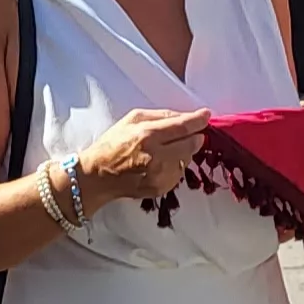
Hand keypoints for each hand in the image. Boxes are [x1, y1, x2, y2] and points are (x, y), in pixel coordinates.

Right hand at [72, 107, 211, 210]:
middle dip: (194, 137)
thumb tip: (185, 116)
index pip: (182, 126)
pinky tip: (160, 163)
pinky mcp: (161, 188)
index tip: (206, 115)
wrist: (98, 175)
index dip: (198, 120)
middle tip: (188, 133)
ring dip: (183, 152)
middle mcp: (156, 157)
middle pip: (191, 144)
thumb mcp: (132, 119)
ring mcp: (160, 175)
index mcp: (147, 135)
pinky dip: (175, 166)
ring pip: (187, 160)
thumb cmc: (113, 143)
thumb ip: (160, 116)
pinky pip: (179, 174)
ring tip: (166, 149)